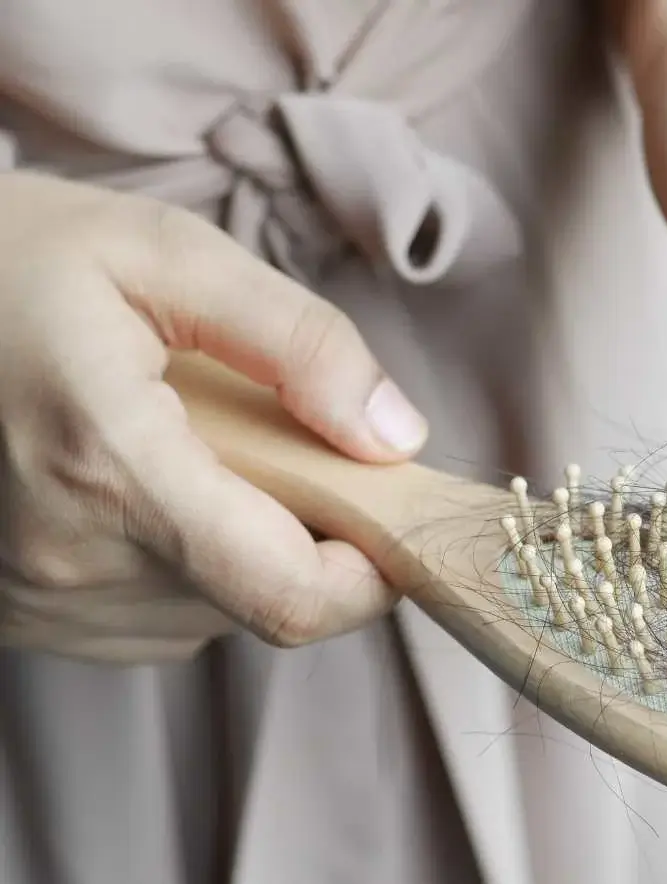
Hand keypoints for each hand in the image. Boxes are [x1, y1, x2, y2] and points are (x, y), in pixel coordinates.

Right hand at [0, 173, 426, 662]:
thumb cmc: (12, 262)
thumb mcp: (166, 254)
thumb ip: (301, 345)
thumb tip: (395, 436)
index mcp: (111, 469)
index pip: (289, 595)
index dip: (373, 577)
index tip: (397, 521)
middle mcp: (72, 563)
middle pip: (265, 600)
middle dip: (313, 535)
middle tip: (292, 445)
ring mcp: (40, 602)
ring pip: (218, 612)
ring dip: (249, 544)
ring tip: (207, 453)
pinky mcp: (26, 613)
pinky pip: (163, 617)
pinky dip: (194, 562)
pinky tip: (155, 488)